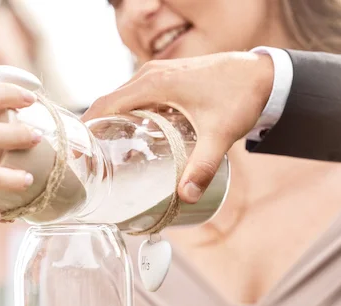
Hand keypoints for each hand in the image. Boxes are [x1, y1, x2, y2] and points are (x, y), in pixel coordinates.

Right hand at [83, 52, 274, 202]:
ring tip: (106, 158)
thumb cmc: (240, 96)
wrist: (263, 74)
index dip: (86, 129)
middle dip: (95, 133)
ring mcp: (157, 75)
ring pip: (122, 101)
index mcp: (153, 83)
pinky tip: (133, 142)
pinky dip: (127, 117)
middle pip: (108, 104)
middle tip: (90, 165)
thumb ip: (203, 165)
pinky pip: (136, 98)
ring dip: (111, 125)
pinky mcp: (167, 80)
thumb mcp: (220, 133)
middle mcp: (149, 75)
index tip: (77, 155)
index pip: (104, 105)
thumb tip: (188, 197)